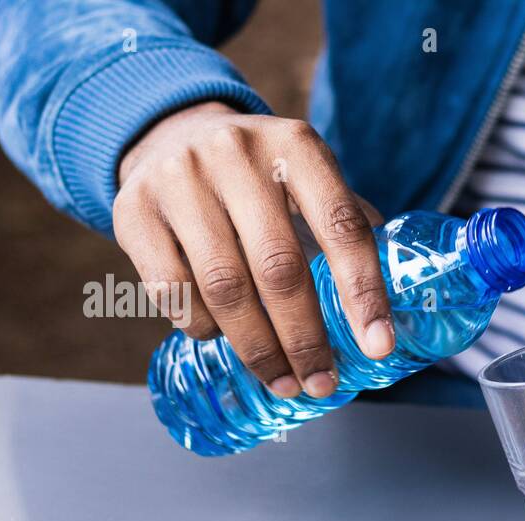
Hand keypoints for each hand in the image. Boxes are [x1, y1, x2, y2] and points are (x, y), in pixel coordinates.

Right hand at [114, 102, 393, 398]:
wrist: (169, 134)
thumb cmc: (260, 176)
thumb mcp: (308, 177)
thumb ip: (348, 227)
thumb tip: (391, 309)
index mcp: (296, 146)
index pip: (341, 227)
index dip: (364, 292)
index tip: (378, 346)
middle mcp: (236, 154)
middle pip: (279, 267)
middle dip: (306, 338)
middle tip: (323, 382)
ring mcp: (179, 180)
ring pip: (224, 287)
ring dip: (258, 348)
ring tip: (283, 381)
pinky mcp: (134, 211)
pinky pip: (174, 291)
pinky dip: (203, 327)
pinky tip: (223, 339)